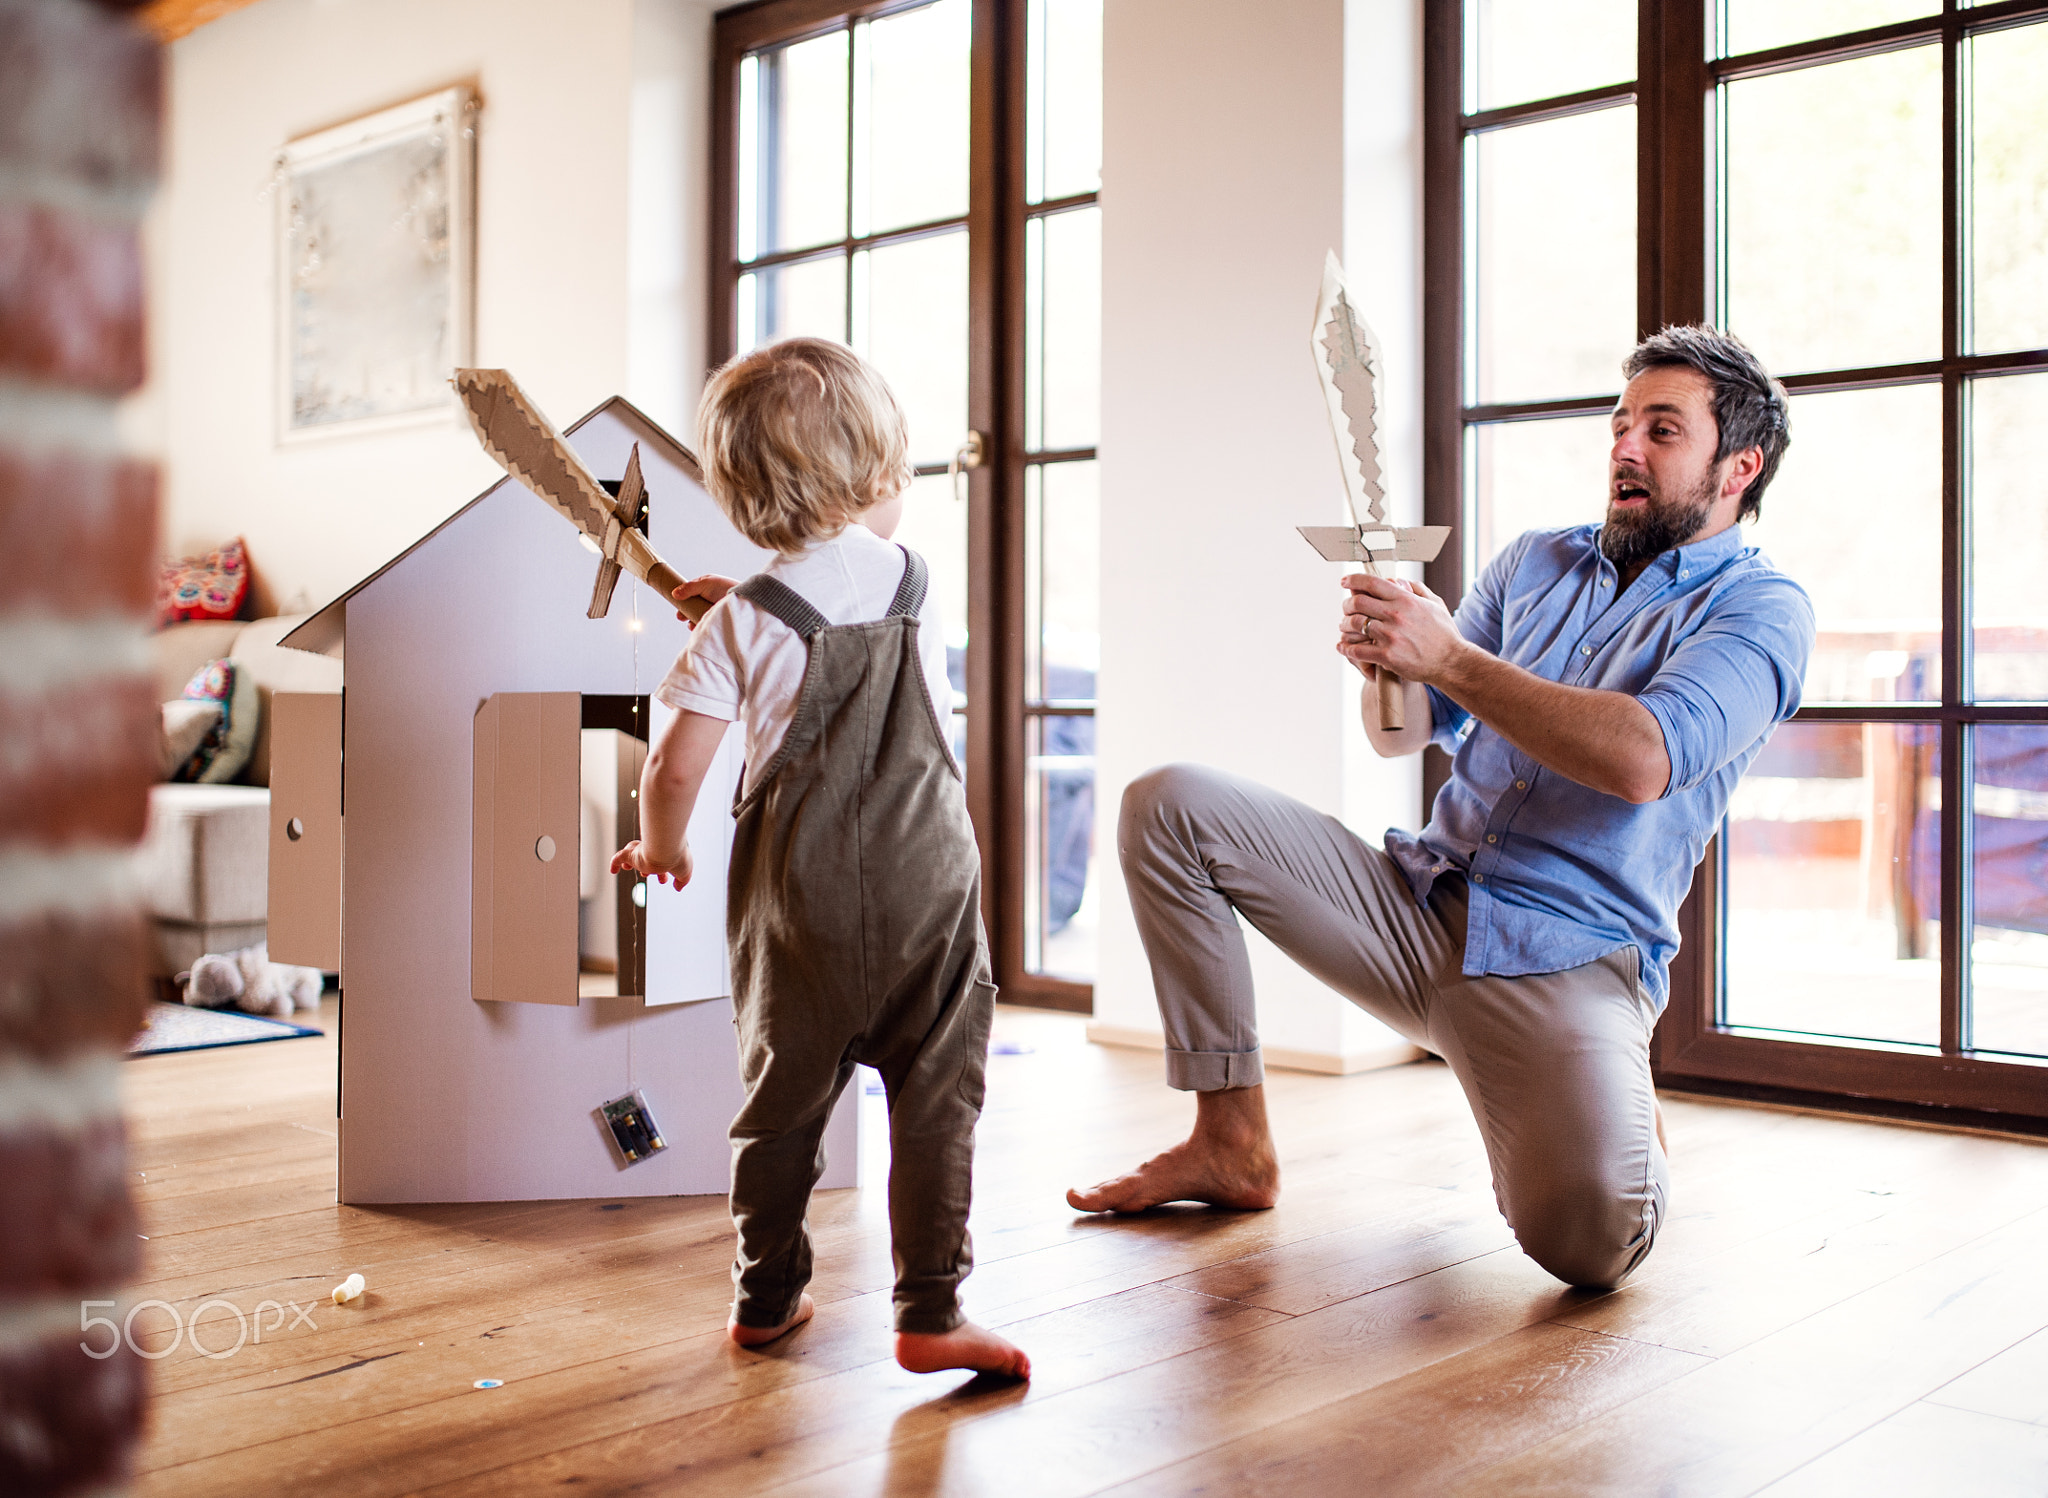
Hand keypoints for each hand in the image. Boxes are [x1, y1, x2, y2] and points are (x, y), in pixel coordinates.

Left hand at [611, 839, 692, 887]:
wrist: (667, 849)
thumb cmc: (677, 858)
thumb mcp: (684, 872)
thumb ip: (682, 881)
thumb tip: (678, 887)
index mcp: (666, 852)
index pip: (662, 862)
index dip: (662, 873)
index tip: (663, 880)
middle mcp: (653, 849)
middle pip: (647, 857)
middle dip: (647, 868)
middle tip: (646, 876)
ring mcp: (641, 851)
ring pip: (632, 854)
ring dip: (630, 862)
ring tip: (627, 868)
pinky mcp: (630, 854)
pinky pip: (619, 857)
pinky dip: (615, 863)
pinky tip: (613, 870)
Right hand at [671, 574, 737, 626]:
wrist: (744, 600)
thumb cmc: (726, 588)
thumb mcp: (706, 583)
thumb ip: (690, 588)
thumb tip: (675, 594)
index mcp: (703, 589)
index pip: (688, 596)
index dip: (682, 603)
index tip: (679, 610)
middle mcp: (706, 600)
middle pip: (690, 609)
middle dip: (684, 614)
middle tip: (681, 617)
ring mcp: (711, 611)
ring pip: (696, 618)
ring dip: (692, 622)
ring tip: (692, 624)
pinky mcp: (716, 621)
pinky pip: (705, 627)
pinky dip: (701, 628)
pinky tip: (700, 628)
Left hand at [1336, 574, 1465, 685]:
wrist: (1451, 662)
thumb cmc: (1444, 633)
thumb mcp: (1435, 604)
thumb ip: (1416, 589)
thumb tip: (1398, 581)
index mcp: (1405, 600)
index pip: (1372, 583)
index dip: (1353, 580)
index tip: (1344, 581)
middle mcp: (1395, 615)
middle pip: (1357, 602)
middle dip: (1346, 604)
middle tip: (1346, 608)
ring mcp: (1390, 636)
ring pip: (1354, 624)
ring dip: (1344, 625)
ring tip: (1344, 627)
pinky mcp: (1387, 656)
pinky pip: (1357, 650)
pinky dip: (1346, 648)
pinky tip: (1342, 647)